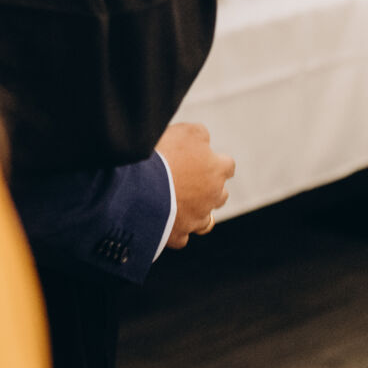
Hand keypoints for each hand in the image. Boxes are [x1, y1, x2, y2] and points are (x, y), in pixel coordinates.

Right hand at [157, 122, 234, 248]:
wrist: (140, 188)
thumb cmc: (164, 155)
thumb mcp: (185, 131)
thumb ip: (200, 134)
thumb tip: (204, 139)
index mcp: (217, 170)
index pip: (227, 166)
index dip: (215, 162)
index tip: (201, 158)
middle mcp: (213, 197)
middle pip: (220, 194)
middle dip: (207, 188)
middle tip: (185, 179)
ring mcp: (196, 219)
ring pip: (204, 218)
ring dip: (195, 210)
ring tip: (174, 201)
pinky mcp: (178, 236)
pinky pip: (182, 236)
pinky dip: (175, 229)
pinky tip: (162, 220)